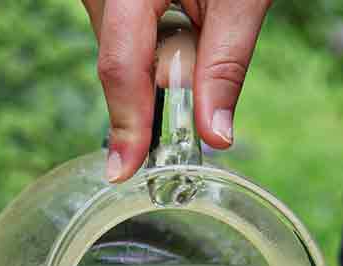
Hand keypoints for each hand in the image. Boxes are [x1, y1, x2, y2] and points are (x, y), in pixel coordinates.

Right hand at [81, 0, 270, 180]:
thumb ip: (224, 66)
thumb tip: (215, 137)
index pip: (121, 67)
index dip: (127, 124)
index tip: (125, 170)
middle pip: (117, 62)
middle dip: (153, 87)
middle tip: (193, 71)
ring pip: (118, 48)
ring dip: (152, 60)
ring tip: (190, 20)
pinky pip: (121, 29)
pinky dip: (149, 41)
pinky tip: (176, 17)